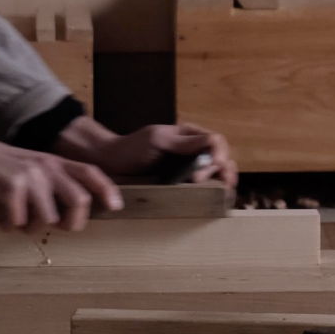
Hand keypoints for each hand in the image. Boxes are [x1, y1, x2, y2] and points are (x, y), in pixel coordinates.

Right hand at [0, 125, 120, 232]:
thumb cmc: (2, 166)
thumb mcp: (34, 166)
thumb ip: (54, 182)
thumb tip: (71, 212)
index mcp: (55, 162)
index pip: (90, 173)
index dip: (107, 190)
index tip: (116, 207)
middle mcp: (47, 168)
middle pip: (79, 201)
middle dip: (71, 223)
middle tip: (54, 227)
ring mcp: (30, 177)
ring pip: (48, 218)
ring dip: (32, 228)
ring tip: (18, 221)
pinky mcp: (11, 187)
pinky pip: (19, 221)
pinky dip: (9, 226)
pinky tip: (1, 219)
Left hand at [53, 118, 238, 189]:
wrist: (112, 163)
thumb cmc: (132, 148)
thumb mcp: (158, 139)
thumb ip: (184, 141)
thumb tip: (214, 143)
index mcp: (190, 135)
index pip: (217, 142)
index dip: (217, 156)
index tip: (204, 171)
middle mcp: (194, 150)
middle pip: (222, 157)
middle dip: (222, 171)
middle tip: (207, 183)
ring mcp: (190, 167)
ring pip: (219, 172)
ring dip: (223, 181)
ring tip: (220, 193)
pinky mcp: (184, 182)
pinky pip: (205, 185)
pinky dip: (213, 190)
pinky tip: (213, 198)